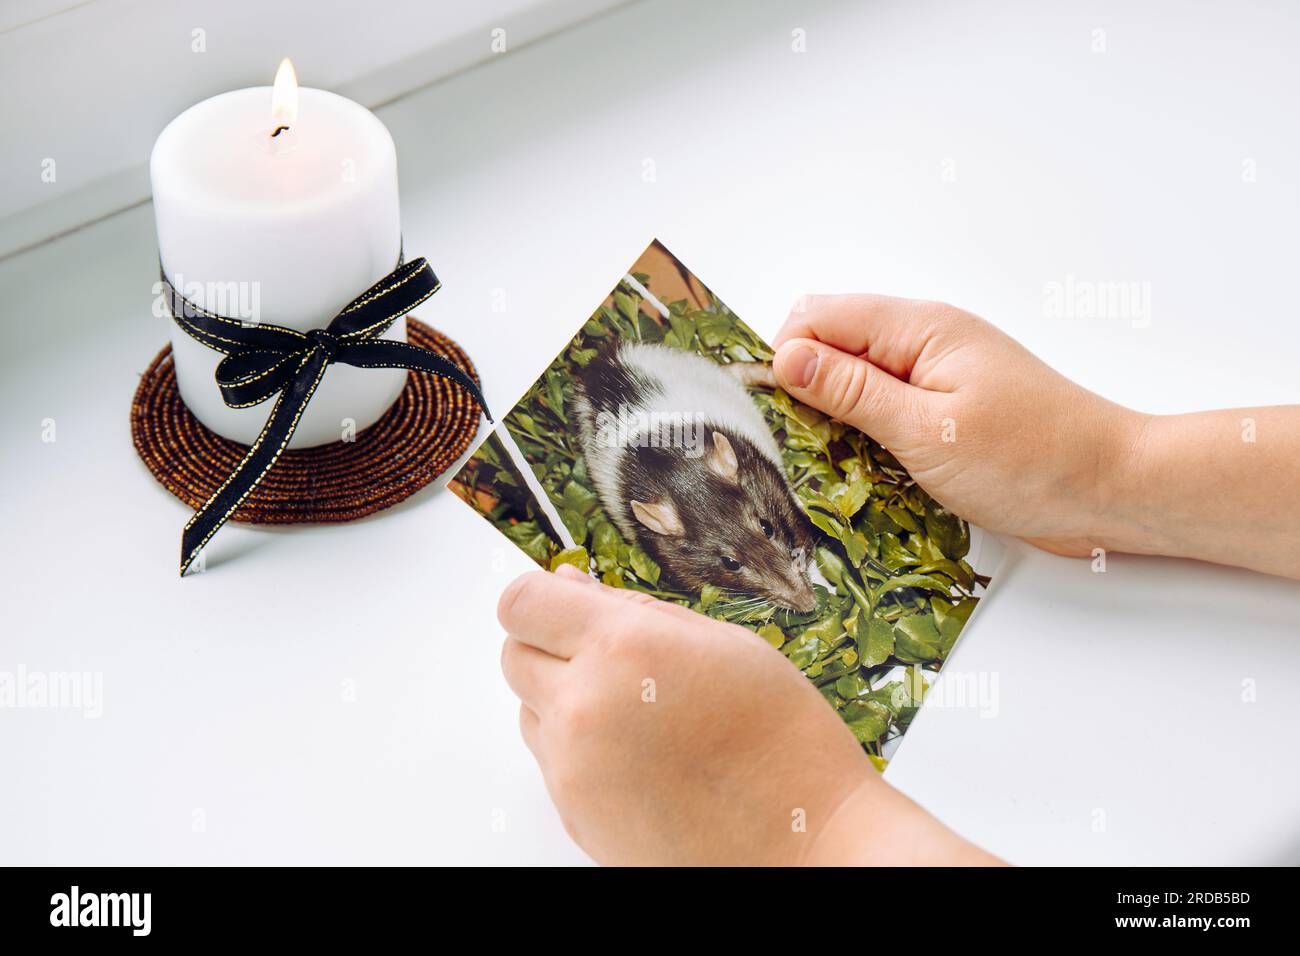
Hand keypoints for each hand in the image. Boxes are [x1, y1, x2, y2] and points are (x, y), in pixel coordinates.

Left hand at [499, 564, 1001, 865]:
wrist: (805, 842)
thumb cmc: (781, 737)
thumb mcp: (719, 642)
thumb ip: (632, 611)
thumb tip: (569, 586)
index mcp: (623, 647)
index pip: (521, 602)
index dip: (542, 597)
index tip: (567, 602)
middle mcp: (584, 706)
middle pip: (513, 654)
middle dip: (550, 645)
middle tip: (613, 658)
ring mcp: (573, 768)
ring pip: (529, 709)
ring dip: (563, 699)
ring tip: (640, 714)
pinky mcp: (573, 815)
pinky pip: (551, 761)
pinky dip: (579, 749)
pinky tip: (641, 755)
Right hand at [772, 294, 1145, 556]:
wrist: (1116, 488)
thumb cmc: (1034, 459)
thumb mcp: (927, 430)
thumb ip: (852, 391)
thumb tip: (785, 358)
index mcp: (918, 328)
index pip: (816, 317)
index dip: (782, 358)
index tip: (769, 412)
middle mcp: (924, 341)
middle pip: (831, 345)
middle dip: (804, 389)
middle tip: (801, 446)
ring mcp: (937, 376)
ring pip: (854, 381)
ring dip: (835, 418)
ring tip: (834, 465)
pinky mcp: (947, 412)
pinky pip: (885, 411)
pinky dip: (866, 437)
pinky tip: (867, 472)